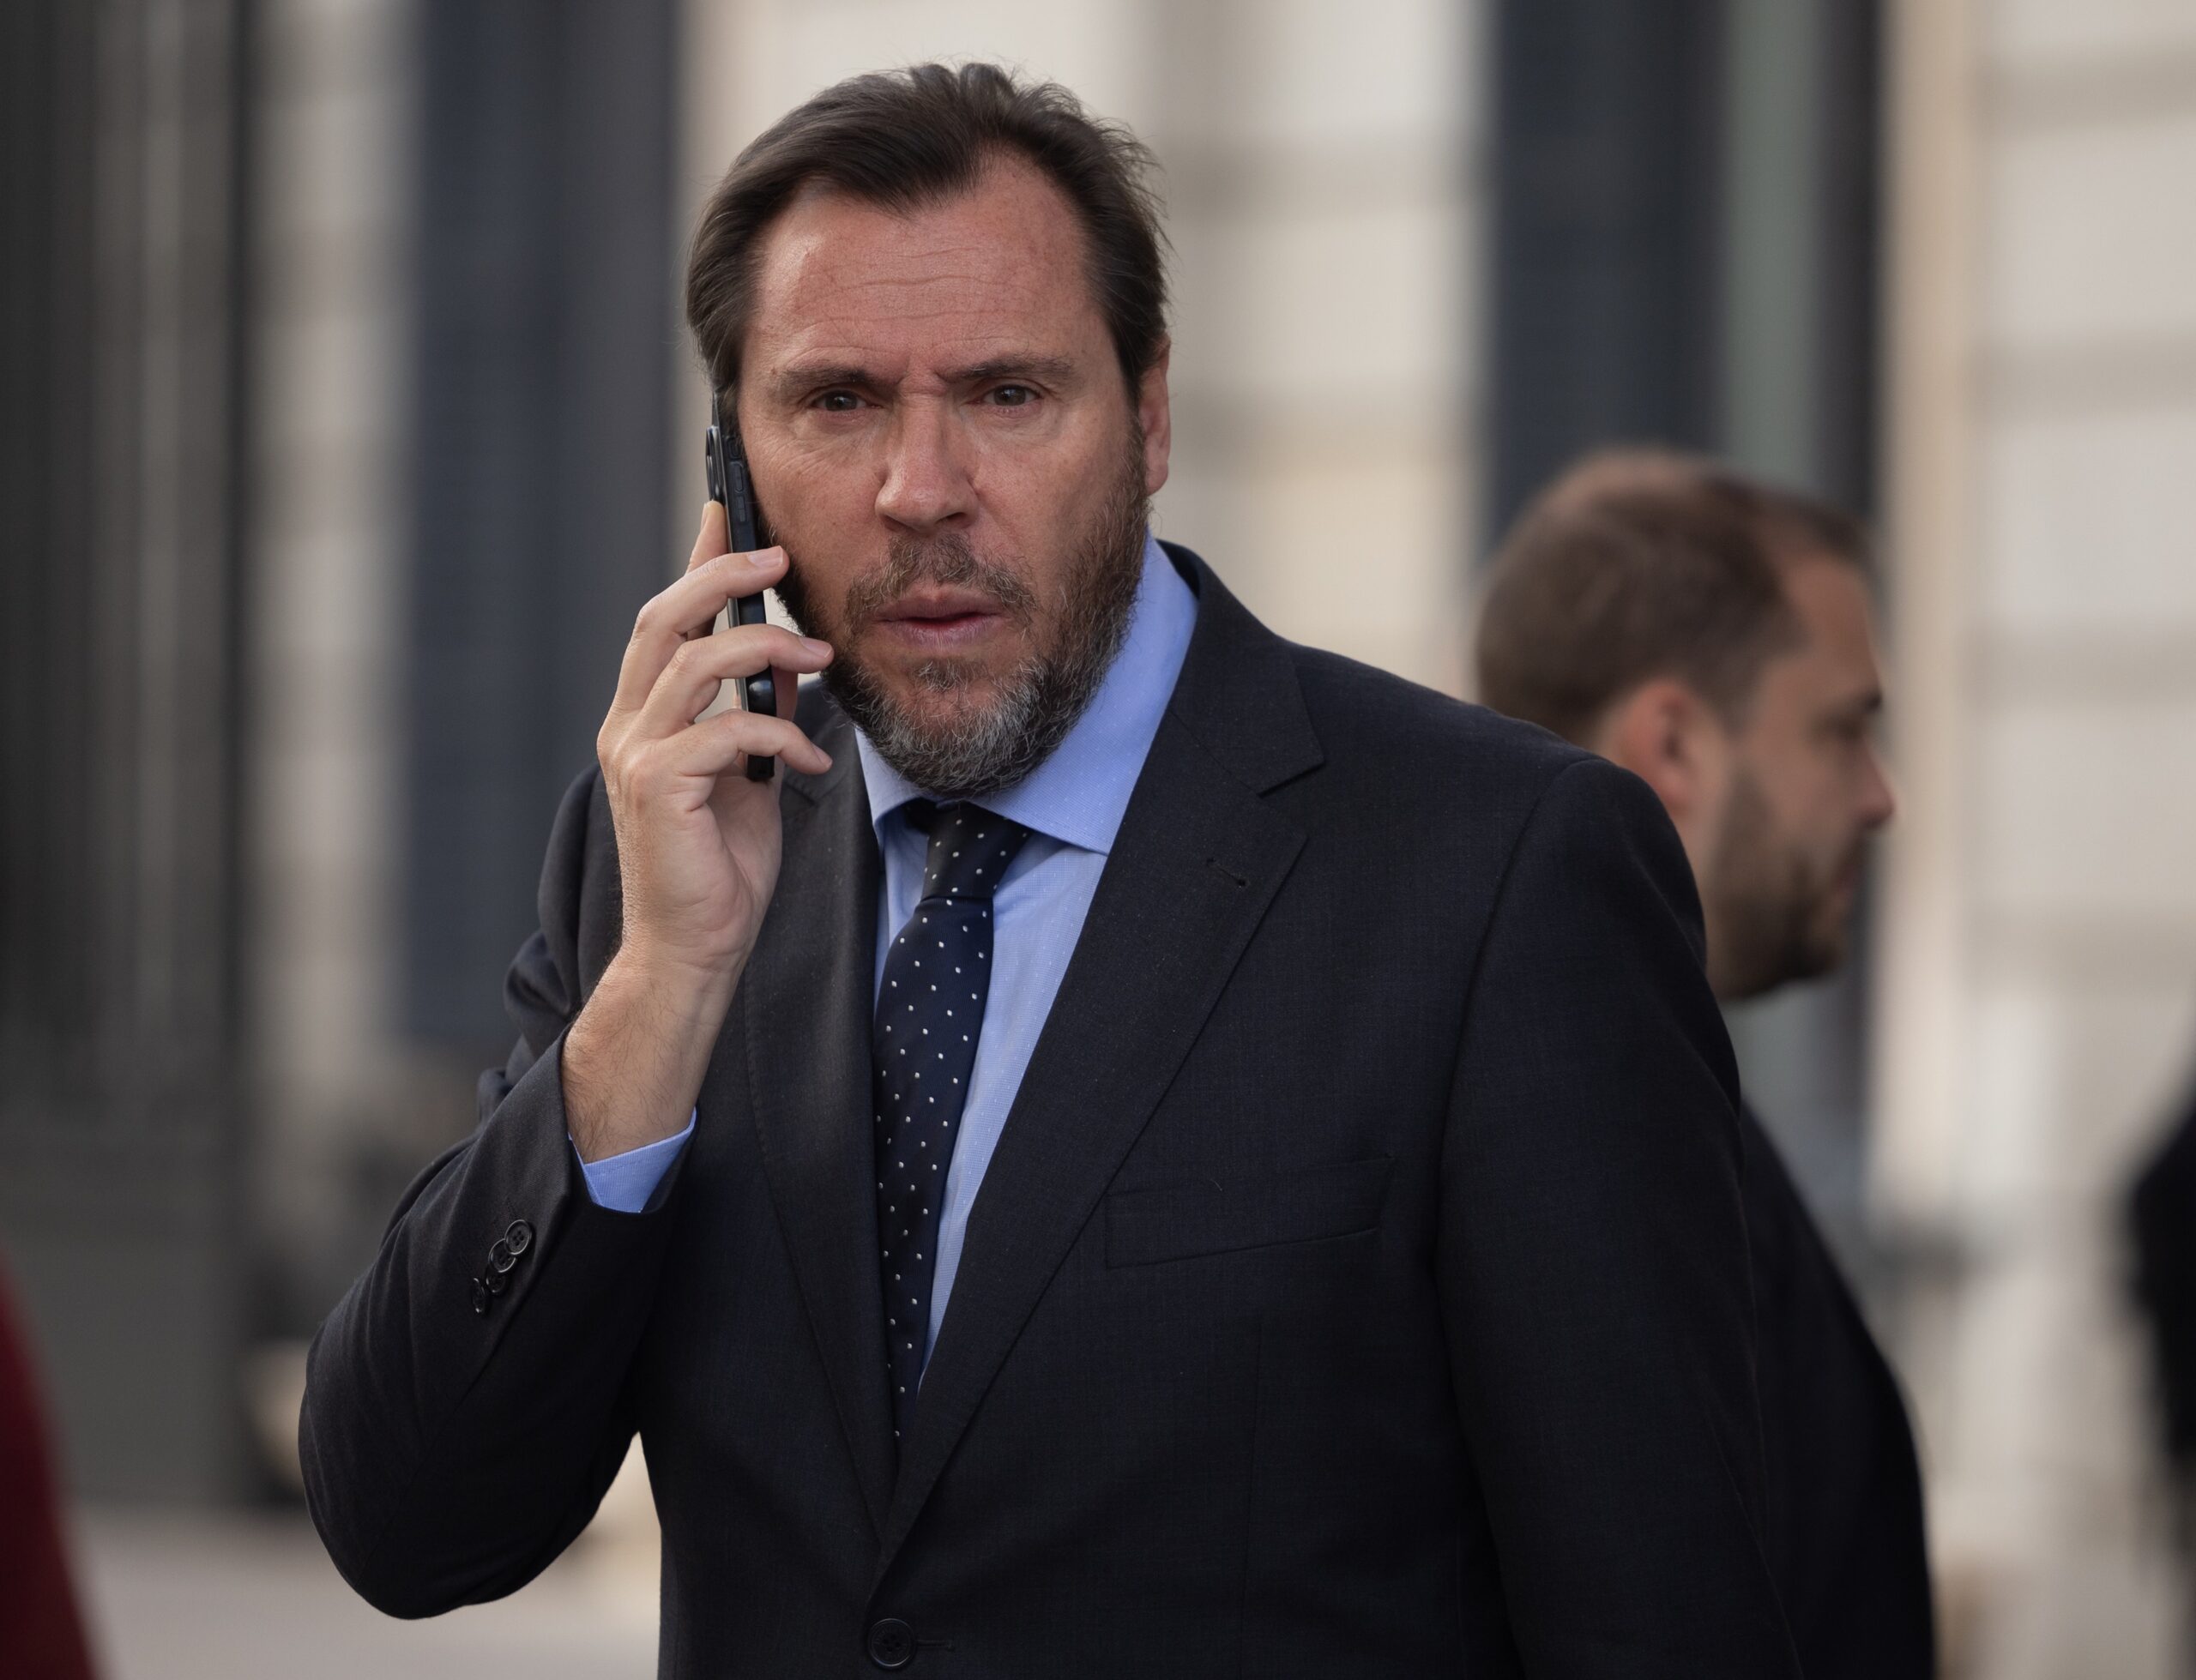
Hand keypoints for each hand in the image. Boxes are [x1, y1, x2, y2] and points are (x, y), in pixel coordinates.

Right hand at [598, 501, 833, 982]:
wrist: (697, 948)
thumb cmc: (721, 868)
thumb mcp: (752, 775)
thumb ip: (758, 716)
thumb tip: (791, 660)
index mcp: (645, 717)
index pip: (666, 620)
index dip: (697, 564)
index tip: (729, 513)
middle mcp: (629, 727)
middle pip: (665, 620)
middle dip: (723, 577)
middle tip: (781, 558)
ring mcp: (636, 756)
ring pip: (696, 664)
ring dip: (767, 649)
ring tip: (821, 657)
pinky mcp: (659, 789)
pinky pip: (725, 732)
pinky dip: (780, 733)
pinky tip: (813, 757)